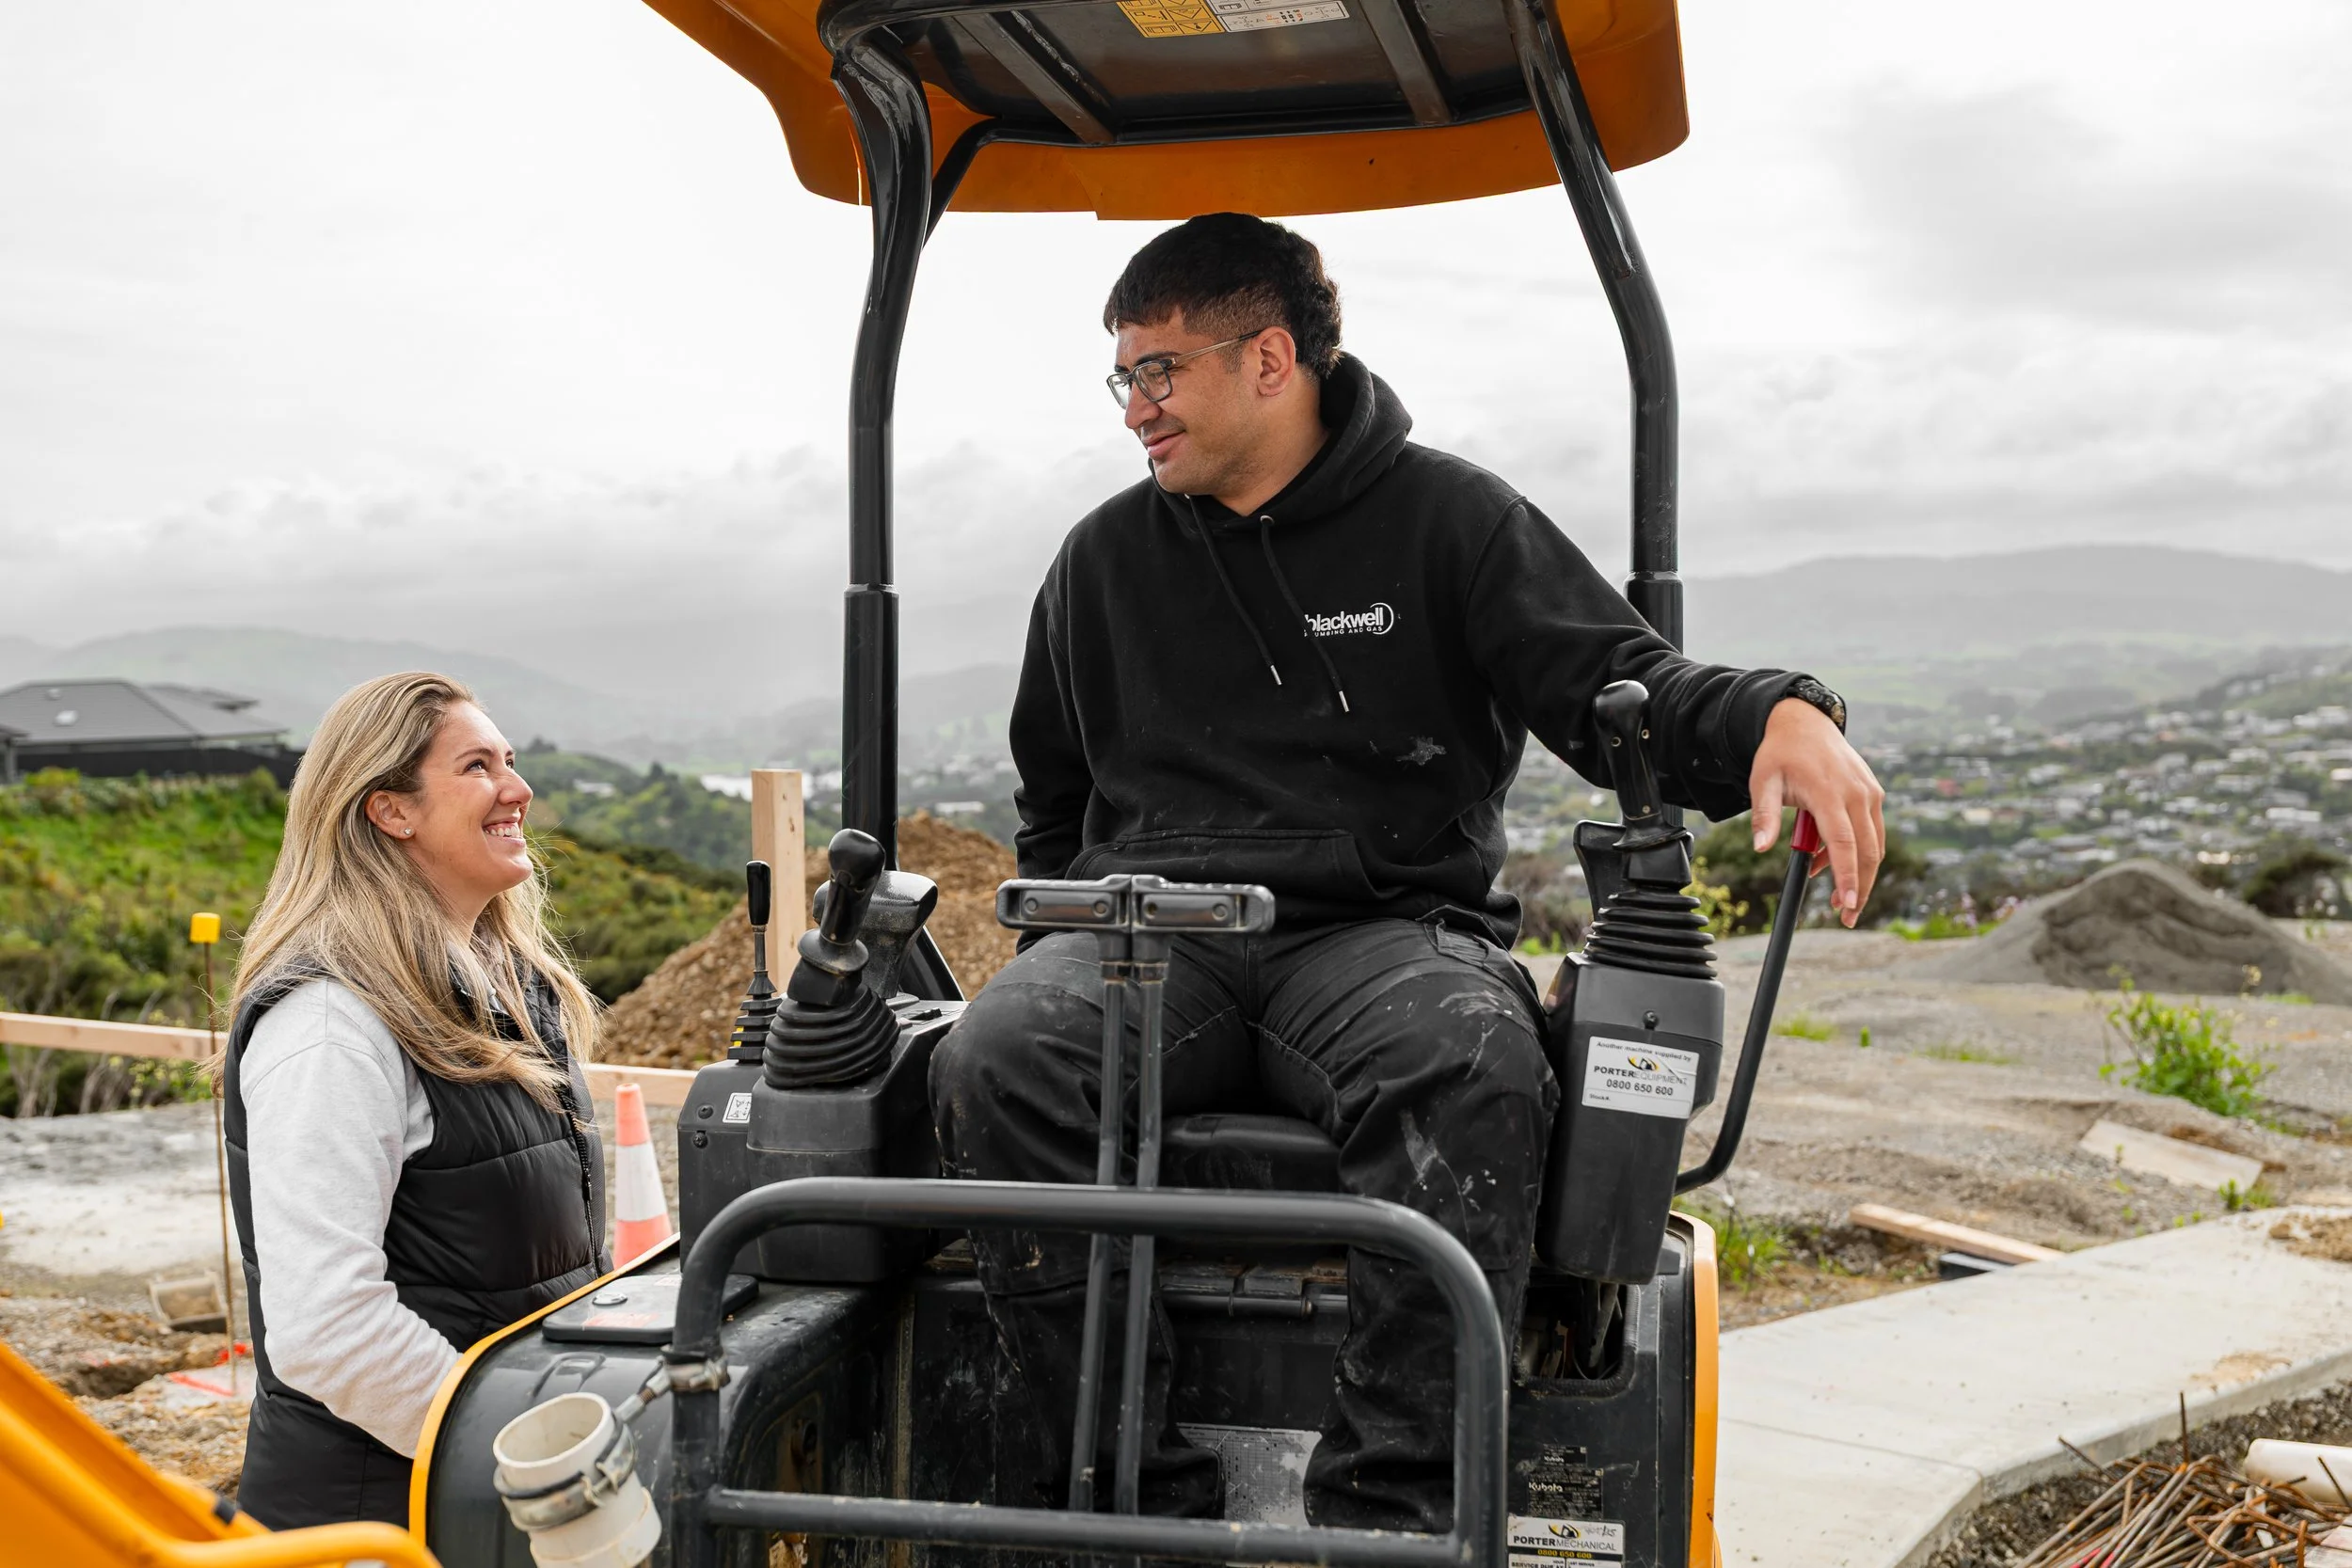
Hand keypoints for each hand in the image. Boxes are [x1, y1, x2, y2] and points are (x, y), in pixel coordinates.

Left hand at [1749, 699, 1885, 928]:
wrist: (1804, 723)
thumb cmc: (1780, 754)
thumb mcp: (1762, 781)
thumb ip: (1763, 815)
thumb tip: (1761, 848)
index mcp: (1829, 792)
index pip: (1843, 842)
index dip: (1846, 876)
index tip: (1846, 904)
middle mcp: (1857, 794)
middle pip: (1867, 851)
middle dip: (1859, 888)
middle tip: (1846, 917)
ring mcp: (1870, 794)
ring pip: (1874, 845)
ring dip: (1859, 874)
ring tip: (1835, 897)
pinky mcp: (1874, 794)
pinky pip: (1871, 832)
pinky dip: (1856, 852)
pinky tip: (1828, 861)